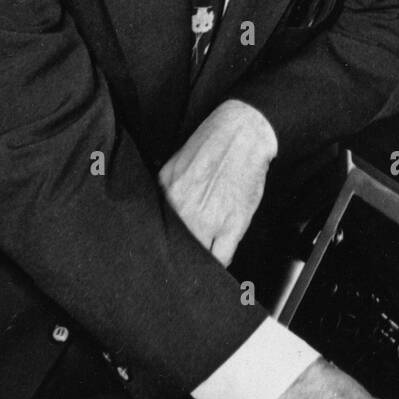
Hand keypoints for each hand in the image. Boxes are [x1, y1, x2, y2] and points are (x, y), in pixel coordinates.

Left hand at [158, 99, 277, 264]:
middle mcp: (185, 212)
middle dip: (177, 257)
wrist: (242, 134)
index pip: (158, 235)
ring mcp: (210, 222)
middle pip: (175, 251)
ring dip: (197, 263)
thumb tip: (157, 213)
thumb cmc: (210, 146)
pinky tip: (216, 262)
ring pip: (197, 258)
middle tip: (178, 262)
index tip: (163, 251)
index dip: (161, 245)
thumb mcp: (173, 167)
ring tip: (198, 264)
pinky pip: (221, 258)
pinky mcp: (233, 225)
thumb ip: (162, 193)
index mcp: (167, 198)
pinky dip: (218, 264)